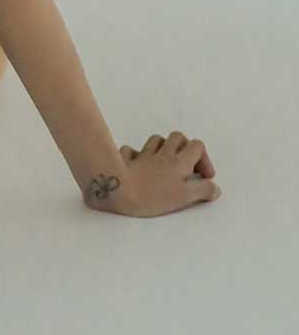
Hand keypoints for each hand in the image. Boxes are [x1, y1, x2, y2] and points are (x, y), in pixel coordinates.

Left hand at [88, 132, 221, 216]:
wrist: (120, 190)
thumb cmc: (154, 196)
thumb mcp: (185, 197)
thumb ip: (202, 191)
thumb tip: (214, 188)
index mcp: (179, 161)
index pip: (197, 146)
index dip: (204, 159)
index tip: (203, 176)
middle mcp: (163, 153)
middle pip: (177, 137)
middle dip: (185, 148)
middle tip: (186, 167)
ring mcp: (143, 154)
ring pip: (156, 140)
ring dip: (164, 149)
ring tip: (165, 167)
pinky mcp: (126, 159)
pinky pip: (132, 151)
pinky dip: (138, 156)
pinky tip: (138, 167)